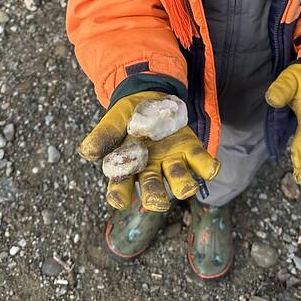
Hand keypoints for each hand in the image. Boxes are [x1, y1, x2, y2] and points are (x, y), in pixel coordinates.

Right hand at [78, 90, 220, 210]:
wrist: (149, 97)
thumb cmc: (127, 116)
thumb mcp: (114, 120)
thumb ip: (103, 135)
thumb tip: (87, 153)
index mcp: (127, 167)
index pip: (120, 187)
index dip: (119, 194)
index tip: (119, 200)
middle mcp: (150, 170)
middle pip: (152, 189)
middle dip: (155, 197)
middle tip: (158, 202)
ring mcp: (171, 161)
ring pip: (178, 179)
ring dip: (183, 185)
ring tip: (187, 187)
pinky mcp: (189, 149)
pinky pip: (200, 162)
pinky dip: (207, 167)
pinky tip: (212, 168)